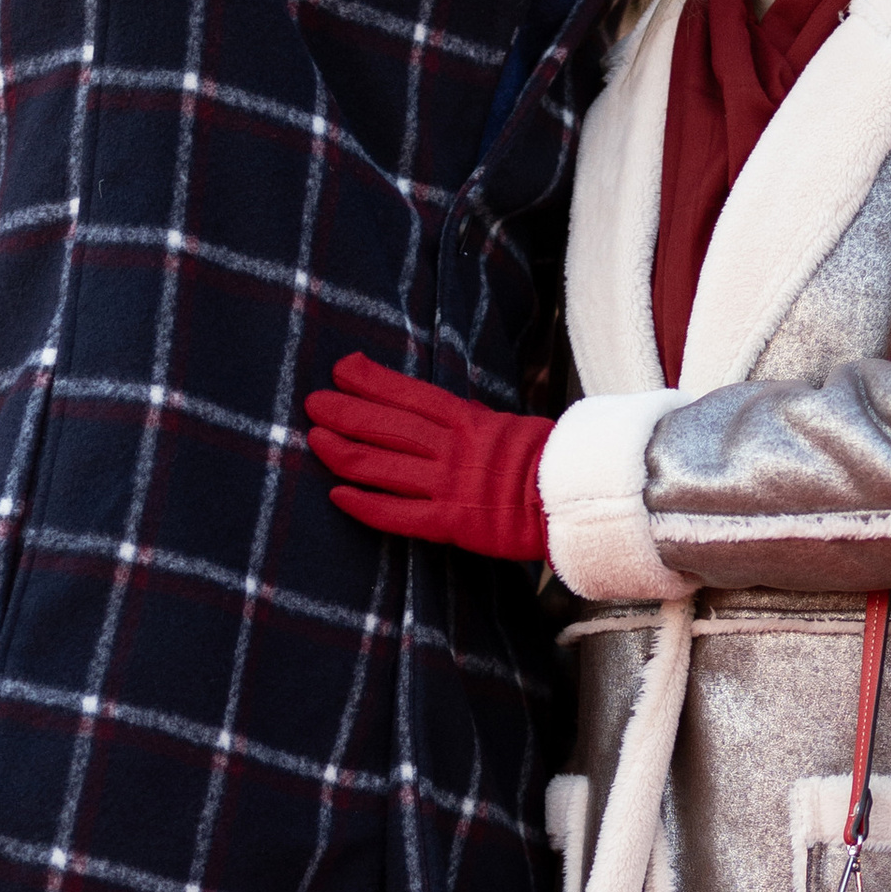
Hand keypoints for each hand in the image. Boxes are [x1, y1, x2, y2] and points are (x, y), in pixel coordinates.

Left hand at [304, 351, 550, 563]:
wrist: (576, 502)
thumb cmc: (545, 463)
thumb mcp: (506, 426)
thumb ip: (466, 421)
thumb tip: (432, 411)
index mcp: (471, 420)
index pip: (412, 395)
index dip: (373, 381)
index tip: (342, 368)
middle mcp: (454, 449)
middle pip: (389, 425)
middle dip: (347, 411)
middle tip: (314, 401)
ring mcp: (449, 486)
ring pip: (385, 465)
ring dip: (345, 451)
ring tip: (314, 439)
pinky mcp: (451, 523)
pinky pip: (398, 514)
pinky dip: (365, 505)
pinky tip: (337, 495)